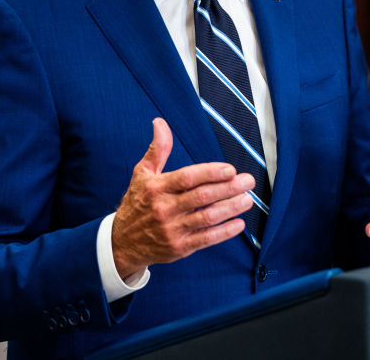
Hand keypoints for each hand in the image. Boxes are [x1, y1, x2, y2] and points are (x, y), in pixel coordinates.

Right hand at [111, 118, 255, 278]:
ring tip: (247, 199)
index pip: (187, 178)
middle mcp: (164, 208)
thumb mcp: (142, 174)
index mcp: (157, 187)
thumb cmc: (136, 203)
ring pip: (207, 218)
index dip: (210, 173)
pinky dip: (224, 232)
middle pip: (202, 197)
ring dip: (230, 208)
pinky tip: (239, 224)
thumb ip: (157, 149)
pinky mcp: (179, 247)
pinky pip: (205, 239)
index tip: (230, 169)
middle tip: (248, 181)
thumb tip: (160, 122)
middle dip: (228, 188)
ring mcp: (172, 229)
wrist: (122, 242)